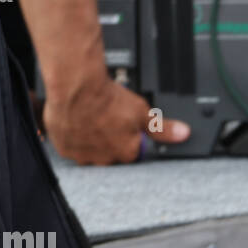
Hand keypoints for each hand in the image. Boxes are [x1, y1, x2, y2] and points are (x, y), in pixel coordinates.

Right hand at [44, 74, 189, 164]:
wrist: (76, 88)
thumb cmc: (106, 99)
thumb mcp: (142, 111)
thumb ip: (162, 128)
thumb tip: (183, 134)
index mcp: (126, 153)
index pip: (132, 152)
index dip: (130, 136)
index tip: (125, 124)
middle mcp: (104, 159)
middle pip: (110, 153)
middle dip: (109, 138)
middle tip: (107, 118)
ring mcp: (83, 155)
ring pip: (90, 151)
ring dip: (91, 139)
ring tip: (91, 118)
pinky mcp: (65, 148)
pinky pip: (71, 147)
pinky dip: (74, 137)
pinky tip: (77, 122)